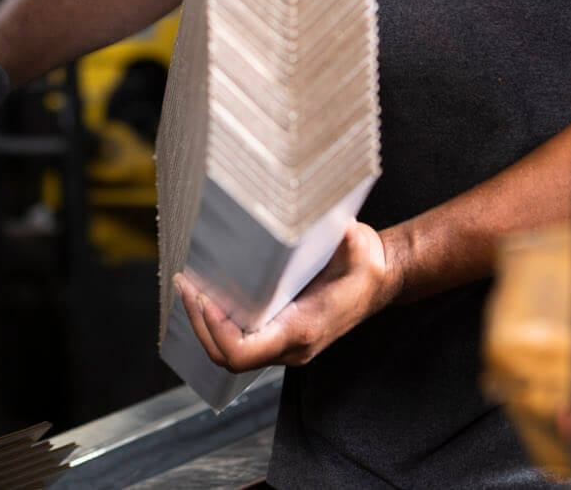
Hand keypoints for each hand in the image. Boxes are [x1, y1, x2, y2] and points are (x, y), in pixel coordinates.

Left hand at [174, 221, 401, 370]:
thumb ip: (337, 234)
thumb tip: (319, 215)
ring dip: (205, 324)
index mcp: (303, 328)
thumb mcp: (356, 244)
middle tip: (187, 285)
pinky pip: (241, 342)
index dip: (214, 329)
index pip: (242, 352)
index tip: (203, 296)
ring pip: (231, 352)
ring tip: (190, 286)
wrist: (383, 278)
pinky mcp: (282, 334)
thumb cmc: (367, 263)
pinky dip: (219, 322)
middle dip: (199, 323)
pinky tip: (210, 293)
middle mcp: (292, 346)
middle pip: (227, 356)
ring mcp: (286, 345)